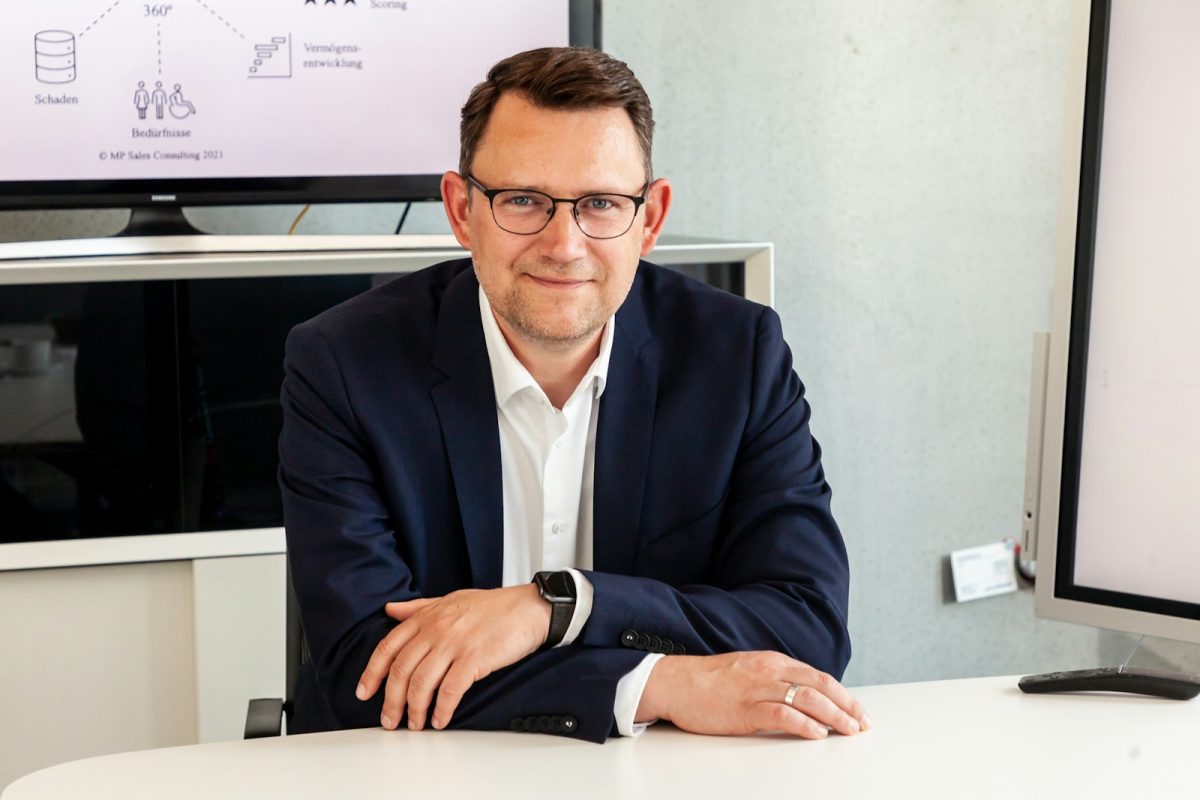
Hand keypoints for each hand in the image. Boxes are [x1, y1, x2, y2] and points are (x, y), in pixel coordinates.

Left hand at [356, 584, 550, 731]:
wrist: (529, 607)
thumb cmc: (493, 606)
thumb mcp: (450, 599)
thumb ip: (418, 607)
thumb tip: (390, 611)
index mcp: (427, 616)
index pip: (388, 647)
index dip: (372, 673)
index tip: (364, 693)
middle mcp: (436, 629)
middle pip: (400, 671)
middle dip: (391, 701)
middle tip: (389, 721)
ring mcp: (454, 644)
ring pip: (421, 683)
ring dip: (414, 710)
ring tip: (415, 725)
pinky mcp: (474, 659)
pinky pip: (450, 690)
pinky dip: (441, 709)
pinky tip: (440, 720)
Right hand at [636, 651, 869, 738]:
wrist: (675, 681)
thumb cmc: (708, 681)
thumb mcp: (749, 672)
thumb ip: (774, 681)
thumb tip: (802, 699)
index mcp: (773, 662)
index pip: (818, 676)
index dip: (842, 695)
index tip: (858, 711)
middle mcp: (770, 671)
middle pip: (820, 685)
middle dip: (846, 705)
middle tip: (862, 724)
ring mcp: (758, 688)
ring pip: (806, 698)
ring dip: (834, 716)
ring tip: (849, 730)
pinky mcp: (745, 708)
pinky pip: (781, 714)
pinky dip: (803, 724)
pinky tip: (817, 734)